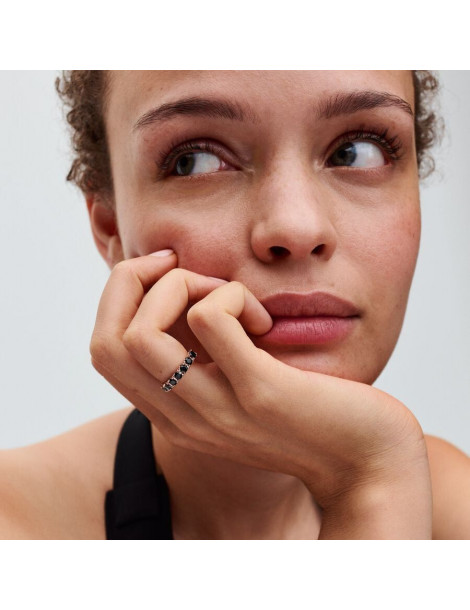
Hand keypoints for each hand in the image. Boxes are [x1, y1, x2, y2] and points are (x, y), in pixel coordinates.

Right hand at [91, 253, 431, 537]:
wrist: (367, 463)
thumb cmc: (309, 414)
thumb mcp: (240, 386)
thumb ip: (207, 356)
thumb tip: (188, 294)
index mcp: (172, 414)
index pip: (102, 351)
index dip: (119, 297)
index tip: (166, 271)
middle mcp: (181, 418)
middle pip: (105, 342)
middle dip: (132, 281)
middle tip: (184, 268)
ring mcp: (216, 409)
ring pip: (141, 334)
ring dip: (180, 289)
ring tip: (228, 296)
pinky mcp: (260, 392)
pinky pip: (210, 322)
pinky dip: (230, 297)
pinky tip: (263, 317)